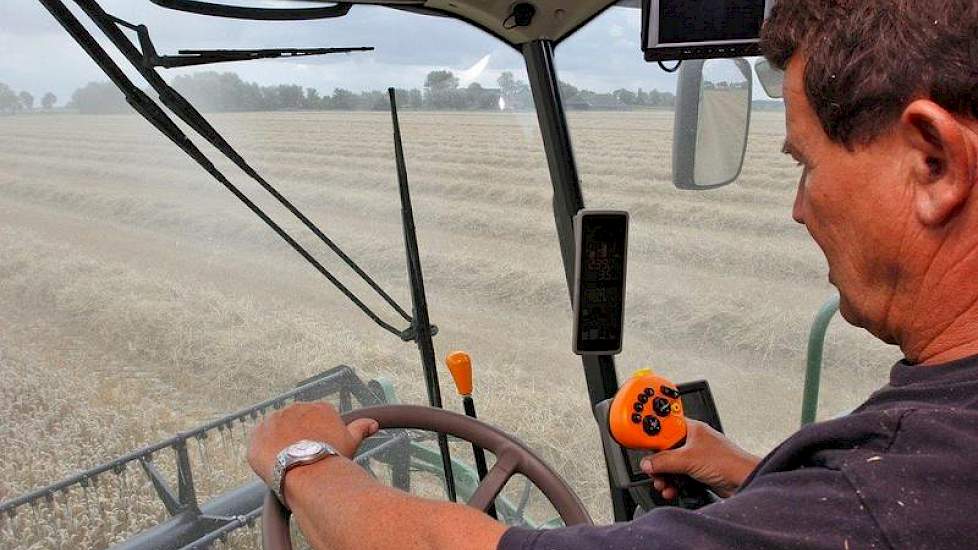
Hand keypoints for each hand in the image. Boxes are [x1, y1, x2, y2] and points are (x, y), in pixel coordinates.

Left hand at [247, 402, 378, 485]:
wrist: (308, 471)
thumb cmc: (332, 457)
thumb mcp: (350, 441)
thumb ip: (360, 428)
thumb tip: (373, 423)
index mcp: (317, 408)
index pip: (315, 419)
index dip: (316, 436)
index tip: (317, 449)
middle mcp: (294, 408)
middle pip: (294, 423)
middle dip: (297, 438)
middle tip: (303, 459)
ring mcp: (274, 421)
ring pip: (276, 432)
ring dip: (279, 444)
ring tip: (288, 464)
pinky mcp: (257, 435)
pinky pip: (258, 442)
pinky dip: (264, 452)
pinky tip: (273, 464)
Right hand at [640, 419, 759, 498]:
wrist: (746, 481)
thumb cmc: (729, 462)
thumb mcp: (688, 459)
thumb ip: (664, 460)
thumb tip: (647, 463)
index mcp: (690, 428)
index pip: (663, 425)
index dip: (650, 431)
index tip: (635, 436)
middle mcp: (692, 441)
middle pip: (664, 449)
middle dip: (656, 462)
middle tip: (651, 469)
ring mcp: (695, 457)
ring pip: (670, 465)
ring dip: (664, 476)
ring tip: (663, 483)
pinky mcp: (698, 472)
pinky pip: (678, 476)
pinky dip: (672, 483)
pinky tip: (672, 489)